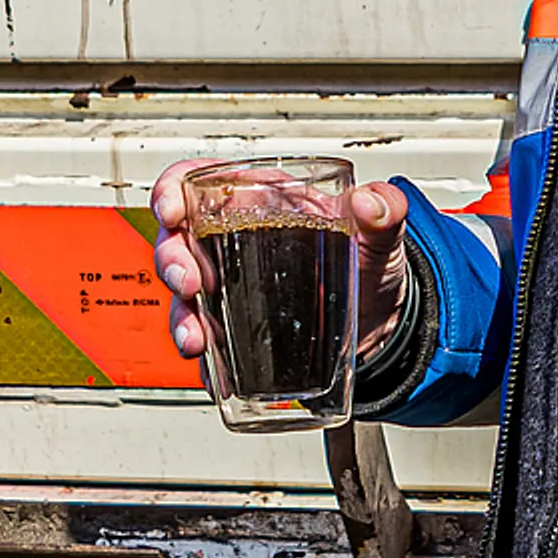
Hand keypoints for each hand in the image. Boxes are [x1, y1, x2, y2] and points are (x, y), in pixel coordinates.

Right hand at [149, 167, 408, 387]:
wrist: (382, 324)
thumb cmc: (370, 265)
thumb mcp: (382, 235)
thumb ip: (386, 212)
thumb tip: (371, 201)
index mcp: (260, 202)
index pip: (199, 182)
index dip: (173, 190)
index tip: (173, 211)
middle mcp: (235, 243)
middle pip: (179, 241)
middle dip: (172, 262)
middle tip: (190, 284)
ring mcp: (232, 291)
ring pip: (185, 298)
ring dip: (182, 318)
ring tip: (197, 339)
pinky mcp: (238, 332)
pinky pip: (212, 346)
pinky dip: (210, 364)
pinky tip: (218, 375)